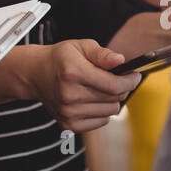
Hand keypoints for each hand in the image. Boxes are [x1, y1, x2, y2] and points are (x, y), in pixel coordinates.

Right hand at [23, 40, 142, 132]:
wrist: (35, 74)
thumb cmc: (60, 58)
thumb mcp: (80, 46)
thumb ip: (102, 54)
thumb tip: (120, 61)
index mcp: (73, 72)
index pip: (113, 85)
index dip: (130, 81)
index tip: (135, 76)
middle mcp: (70, 95)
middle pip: (114, 99)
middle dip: (121, 88)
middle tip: (116, 79)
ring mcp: (68, 112)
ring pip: (110, 112)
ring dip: (111, 100)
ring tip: (100, 88)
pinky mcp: (68, 124)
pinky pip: (101, 122)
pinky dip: (103, 112)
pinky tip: (93, 100)